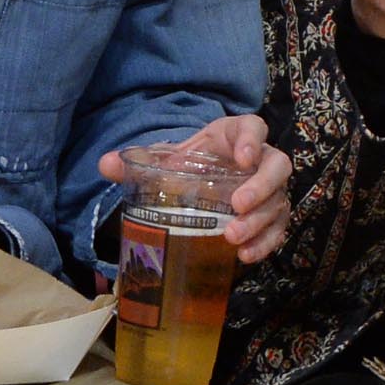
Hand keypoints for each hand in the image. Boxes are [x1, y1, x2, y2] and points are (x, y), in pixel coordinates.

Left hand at [100, 114, 292, 263]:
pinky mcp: (271, 215)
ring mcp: (269, 190)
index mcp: (234, 136)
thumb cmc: (188, 167)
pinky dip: (266, 243)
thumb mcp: (166, 162)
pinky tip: (245, 256)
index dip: (252, 140)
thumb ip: (139, 163)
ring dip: (260, 221)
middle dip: (261, 187)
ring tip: (232, 238)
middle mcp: (260, 160)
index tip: (242, 158)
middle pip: (277, 166)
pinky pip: (279, 229)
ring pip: (279, 201)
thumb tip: (105, 164)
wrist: (199, 184)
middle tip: (237, 206)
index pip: (253, 128)